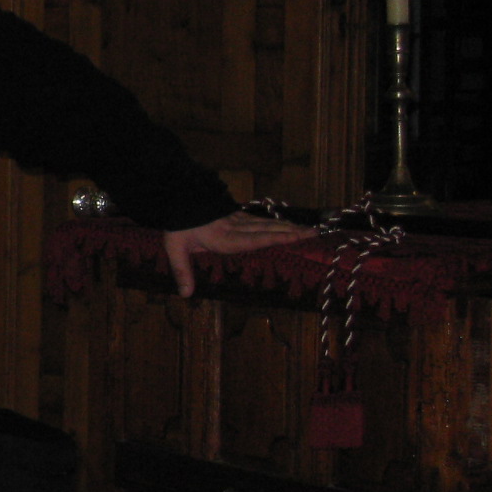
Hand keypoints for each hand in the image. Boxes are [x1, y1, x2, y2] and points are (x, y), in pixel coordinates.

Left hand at [162, 211, 313, 297]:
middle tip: (316, 233)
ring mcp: (237, 219)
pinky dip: (278, 223)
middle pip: (267, 229)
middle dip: (292, 232)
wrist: (176, 196)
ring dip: (289, 227)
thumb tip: (186, 295)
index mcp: (223, 237)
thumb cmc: (177, 224)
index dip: (275, 238)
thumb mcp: (174, 248)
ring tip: (311, 230)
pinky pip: (261, 220)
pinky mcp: (237, 215)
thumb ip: (182, 271)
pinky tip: (288, 226)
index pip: (253, 238)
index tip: (296, 237)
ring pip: (267, 223)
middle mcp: (235, 227)